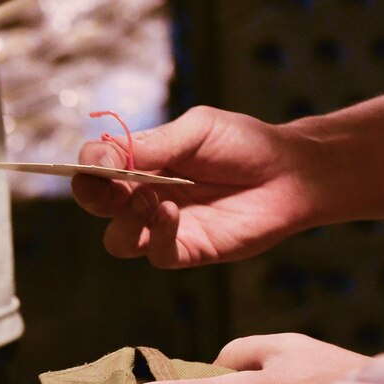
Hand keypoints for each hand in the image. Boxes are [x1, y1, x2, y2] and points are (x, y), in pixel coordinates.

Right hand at [70, 106, 332, 267]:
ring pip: (119, 240)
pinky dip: (157, 235)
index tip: (99, 160)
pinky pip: (156, 254)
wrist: (293, 172)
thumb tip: (105, 156)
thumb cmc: (247, 144)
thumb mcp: (197, 129)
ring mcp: (164, 227)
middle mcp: (146, 196)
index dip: (89, 166)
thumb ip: (152, 143)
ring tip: (152, 199)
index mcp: (142, 163)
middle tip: (108, 184)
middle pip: (98, 205)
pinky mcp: (187, 250)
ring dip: (126, 221)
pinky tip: (173, 214)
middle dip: (93, 196)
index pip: (97, 168)